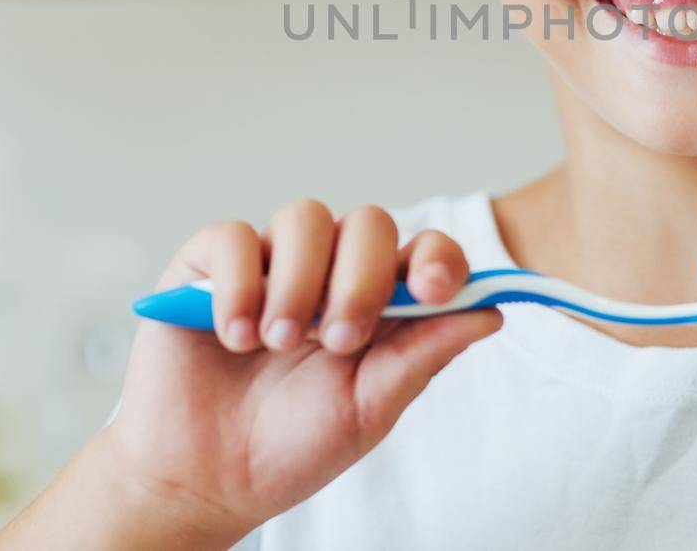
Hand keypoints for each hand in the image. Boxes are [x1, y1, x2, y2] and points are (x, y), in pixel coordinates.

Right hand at [95, 201, 499, 541]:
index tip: (432, 290)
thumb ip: (422, 355)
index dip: (437, 258)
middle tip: (338, 342)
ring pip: (305, 216)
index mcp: (379, 302)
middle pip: (368, 223)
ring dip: (299, 282)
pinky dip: (239, 284)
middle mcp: (328, 271)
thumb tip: (491, 312)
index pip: (423, 251)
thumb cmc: (291, 446)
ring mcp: (270, 263)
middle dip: (361, 278)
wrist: (205, 480)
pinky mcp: (207, 267)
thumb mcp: (368, 409)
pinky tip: (236, 336)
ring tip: (278, 344)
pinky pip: (234, 237)